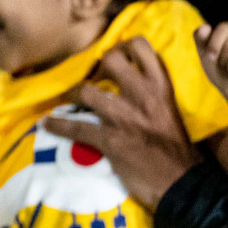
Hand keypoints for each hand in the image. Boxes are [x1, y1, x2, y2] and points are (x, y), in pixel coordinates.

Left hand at [42, 37, 201, 209]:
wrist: (182, 182)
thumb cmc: (177, 147)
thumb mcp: (170, 109)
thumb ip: (152, 92)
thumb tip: (130, 79)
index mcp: (161, 86)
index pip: (141, 46)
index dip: (123, 45)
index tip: (116, 54)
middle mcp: (142, 95)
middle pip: (110, 60)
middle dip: (97, 66)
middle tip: (93, 78)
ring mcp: (124, 117)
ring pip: (87, 91)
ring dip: (76, 96)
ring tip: (74, 101)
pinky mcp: (110, 139)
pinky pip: (75, 128)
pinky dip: (57, 125)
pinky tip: (46, 124)